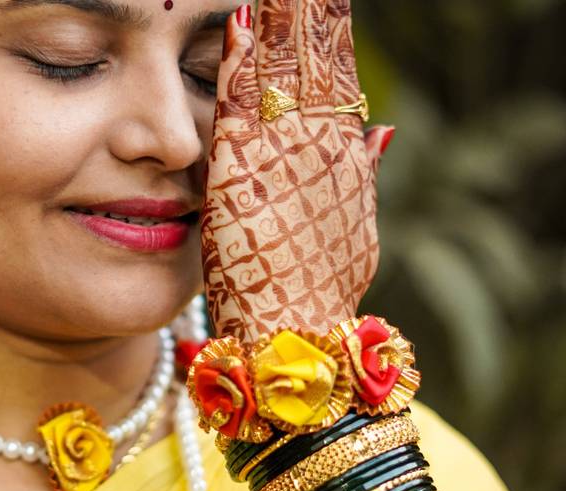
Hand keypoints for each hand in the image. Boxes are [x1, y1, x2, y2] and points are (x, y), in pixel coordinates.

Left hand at [202, 0, 394, 341]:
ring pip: (282, 70)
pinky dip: (237, 62)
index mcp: (343, 154)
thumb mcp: (354, 223)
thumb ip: (364, 172)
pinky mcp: (240, 170)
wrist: (296, 329)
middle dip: (307, 15)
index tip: (325, 1)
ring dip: (280, 22)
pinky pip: (238, 103)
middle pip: (313, 61)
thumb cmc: (320, 286)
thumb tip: (383, 129)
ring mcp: (281, 154)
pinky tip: (236, 23)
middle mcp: (318, 145)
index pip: (338, 78)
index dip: (331, 37)